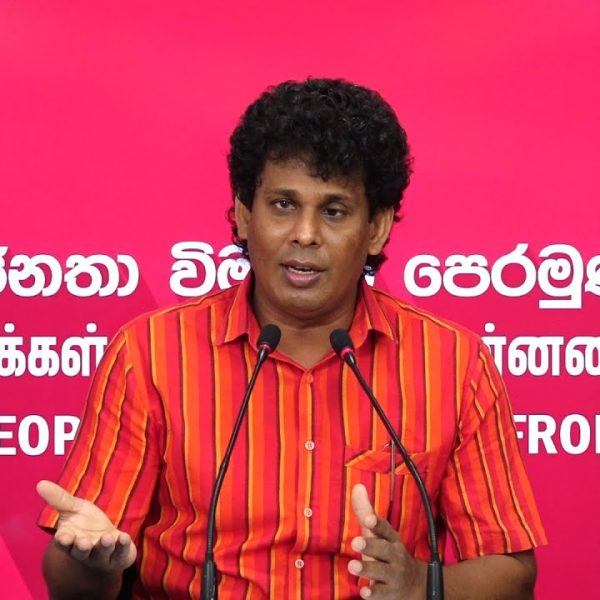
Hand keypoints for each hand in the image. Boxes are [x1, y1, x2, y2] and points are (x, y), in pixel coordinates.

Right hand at [36, 480, 136, 573]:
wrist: (109, 541)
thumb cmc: (87, 524)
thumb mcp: (74, 509)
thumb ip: (59, 499)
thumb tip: (40, 482)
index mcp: (70, 539)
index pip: (64, 542)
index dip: (63, 540)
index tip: (63, 537)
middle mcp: (84, 551)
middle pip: (81, 552)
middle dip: (82, 547)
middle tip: (83, 542)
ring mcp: (102, 556)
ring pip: (101, 553)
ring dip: (104, 546)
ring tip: (106, 538)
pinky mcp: (119, 556)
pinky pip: (120, 553)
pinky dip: (122, 546)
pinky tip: (123, 537)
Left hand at [348, 483, 425, 598]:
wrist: (417, 586)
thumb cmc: (388, 553)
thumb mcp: (379, 533)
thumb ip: (365, 511)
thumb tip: (357, 486)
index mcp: (391, 539)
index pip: (385, 529)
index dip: (377, 523)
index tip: (368, 519)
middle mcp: (394, 556)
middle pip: (384, 550)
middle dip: (370, 546)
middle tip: (355, 542)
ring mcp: (393, 576)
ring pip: (381, 572)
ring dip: (367, 569)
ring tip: (352, 566)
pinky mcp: (390, 594)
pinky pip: (382, 594)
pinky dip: (373, 594)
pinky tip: (363, 592)